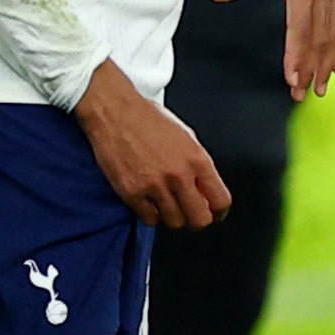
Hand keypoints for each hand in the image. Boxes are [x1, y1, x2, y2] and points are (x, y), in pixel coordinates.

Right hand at [75, 59, 228, 228]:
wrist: (114, 112)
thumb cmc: (148, 120)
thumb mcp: (186, 138)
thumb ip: (198, 166)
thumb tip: (204, 190)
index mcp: (197, 160)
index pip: (221, 201)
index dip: (218, 212)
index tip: (212, 212)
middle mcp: (179, 176)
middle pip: (199, 219)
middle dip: (196, 220)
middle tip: (189, 213)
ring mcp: (154, 186)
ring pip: (174, 222)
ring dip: (172, 217)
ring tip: (166, 205)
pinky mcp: (131, 192)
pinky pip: (149, 219)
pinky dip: (151, 215)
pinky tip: (148, 203)